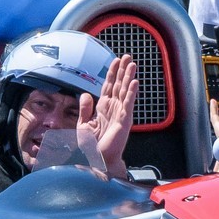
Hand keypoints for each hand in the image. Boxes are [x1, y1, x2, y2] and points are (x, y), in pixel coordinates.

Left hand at [76, 56, 137, 178]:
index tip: (116, 61)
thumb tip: (86, 94)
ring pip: (125, 91)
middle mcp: (113, 109)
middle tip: (127, 57)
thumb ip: (85, 109)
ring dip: (129, 77)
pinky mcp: (124, 121)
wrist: (97, 161)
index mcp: (103, 109)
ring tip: (132, 64)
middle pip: (119, 85)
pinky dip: (131, 93)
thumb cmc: (91, 148)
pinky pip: (128, 103)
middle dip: (122, 71)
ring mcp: (120, 114)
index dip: (112, 73)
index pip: (108, 86)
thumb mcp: (83, 125)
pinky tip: (134, 82)